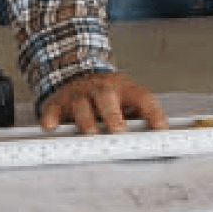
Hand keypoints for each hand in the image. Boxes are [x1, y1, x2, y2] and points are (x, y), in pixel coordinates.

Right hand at [39, 72, 168, 134]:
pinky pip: (52, 110)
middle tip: (119, 131)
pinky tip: (50, 126)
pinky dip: (51, 118)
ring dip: (87, 120)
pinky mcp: (57, 103)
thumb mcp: (126, 98)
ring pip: (82, 105)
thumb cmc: (106, 95)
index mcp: (123, 88)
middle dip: (113, 115)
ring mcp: (78, 95)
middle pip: (108, 97)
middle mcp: (101, 89)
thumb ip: (141, 115)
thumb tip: (162, 137)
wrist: (75, 74)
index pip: (141, 97)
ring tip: (92, 134)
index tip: (161, 128)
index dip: (152, 112)